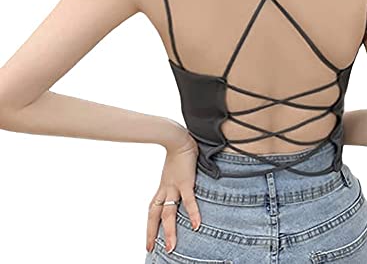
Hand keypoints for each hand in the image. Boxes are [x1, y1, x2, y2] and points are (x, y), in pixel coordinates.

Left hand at [146, 131, 200, 253]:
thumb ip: (178, 176)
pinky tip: (197, 225)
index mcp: (163, 186)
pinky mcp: (186, 181)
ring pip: (169, 212)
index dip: (150, 225)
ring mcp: (175, 186)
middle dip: (153, 232)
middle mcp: (166, 188)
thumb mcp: (175, 168)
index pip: (153, 209)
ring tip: (171, 247)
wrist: (177, 137)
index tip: (149, 241)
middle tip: (150, 249)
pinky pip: (189, 200)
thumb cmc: (179, 149)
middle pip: (156, 214)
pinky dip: (193, 213)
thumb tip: (183, 176)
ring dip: (170, 230)